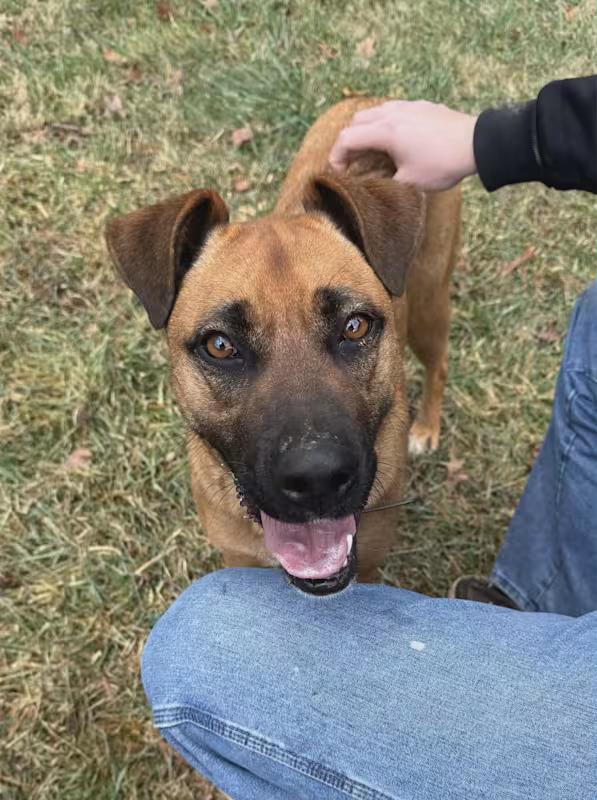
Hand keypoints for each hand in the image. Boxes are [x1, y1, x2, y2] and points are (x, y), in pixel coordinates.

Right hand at [329, 100, 477, 191]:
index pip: (346, 139)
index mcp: (386, 132)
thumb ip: (385, 182)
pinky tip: (394, 139)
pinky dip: (384, 123)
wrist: (477, 144)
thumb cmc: (443, 164)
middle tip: (351, 162)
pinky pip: (393, 109)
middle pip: (356, 122)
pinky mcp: (422, 106)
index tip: (339, 174)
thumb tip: (374, 187)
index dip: (336, 157)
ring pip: (374, 112)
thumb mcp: (410, 183)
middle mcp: (393, 113)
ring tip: (370, 150)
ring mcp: (408, 106)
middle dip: (348, 142)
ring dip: (365, 130)